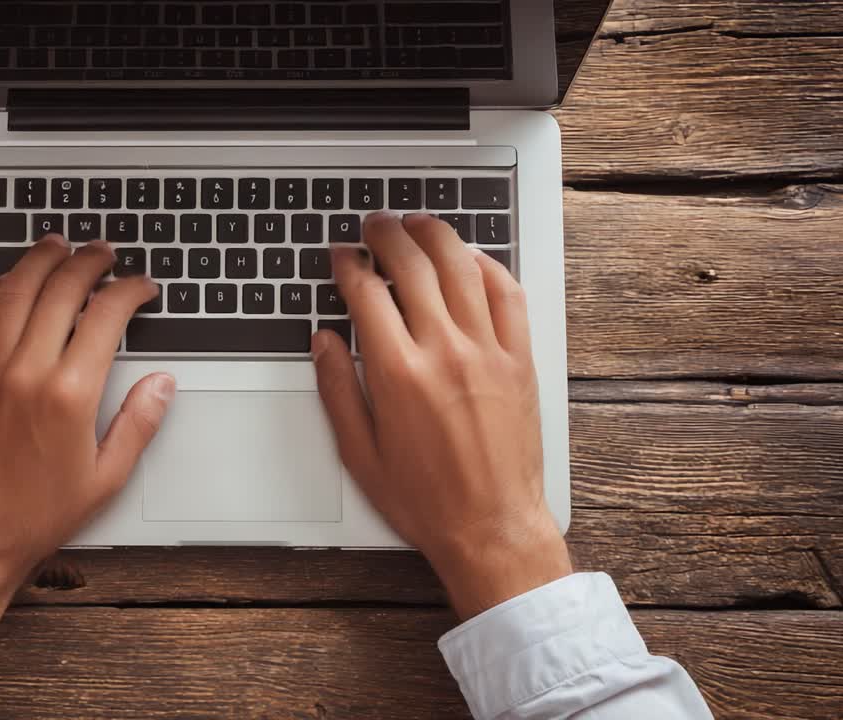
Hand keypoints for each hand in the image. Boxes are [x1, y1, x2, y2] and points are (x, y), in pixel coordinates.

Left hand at [0, 235, 174, 628]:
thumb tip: (162, 384)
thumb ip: (138, 424)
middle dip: (89, 262)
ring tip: (58, 245)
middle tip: (105, 253)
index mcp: (69, 395)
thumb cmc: (35, 515)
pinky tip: (10, 281)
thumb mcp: (106, 478)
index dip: (130, 291)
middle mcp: (25, 372)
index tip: (142, 287)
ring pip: (14, 291)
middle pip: (60, 289)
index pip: (106, 316)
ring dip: (39, 260)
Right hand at [312, 213, 570, 619]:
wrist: (491, 526)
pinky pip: (507, 294)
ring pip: (461, 267)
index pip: (367, 294)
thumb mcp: (359, 452)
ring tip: (416, 224)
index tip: (341, 256)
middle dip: (387, 236)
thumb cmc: (425, 499)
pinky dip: (487, 266)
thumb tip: (324, 341)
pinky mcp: (519, 359)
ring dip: (435, 236)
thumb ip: (338, 389)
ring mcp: (487, 351)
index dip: (349, 265)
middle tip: (373, 225)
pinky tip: (469, 258)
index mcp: (398, 373)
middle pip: (413, 266)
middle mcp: (445, 352)